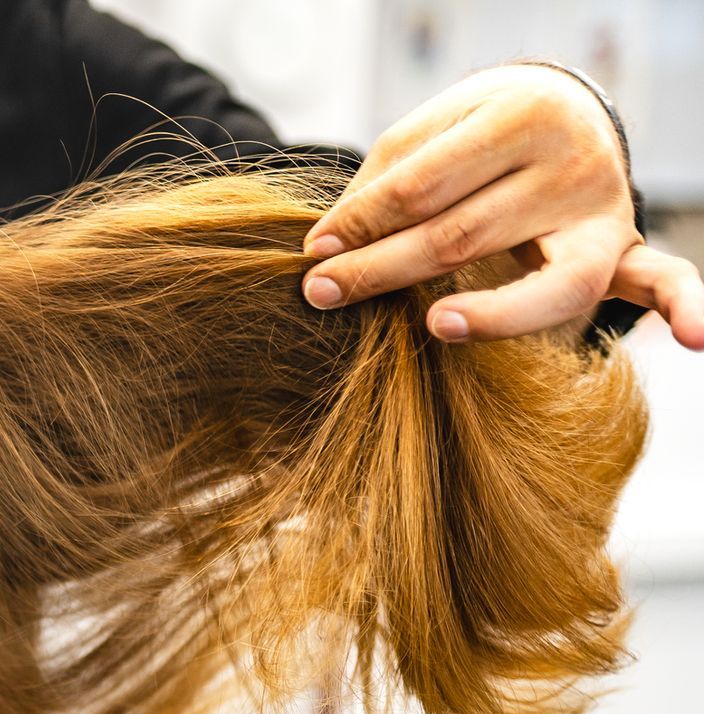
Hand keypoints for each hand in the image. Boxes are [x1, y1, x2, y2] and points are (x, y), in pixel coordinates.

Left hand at [298, 63, 703, 349]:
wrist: (557, 111)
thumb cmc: (470, 137)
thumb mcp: (424, 139)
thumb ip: (381, 189)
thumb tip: (328, 247)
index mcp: (515, 117)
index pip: (424, 186)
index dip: (361, 223)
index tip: (311, 254)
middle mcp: (569, 161)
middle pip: (466, 234)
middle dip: (386, 269)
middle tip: (322, 295)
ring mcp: (602, 210)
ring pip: (548, 280)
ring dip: (491, 314)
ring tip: (434, 325)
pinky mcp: (623, 250)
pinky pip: (662, 279)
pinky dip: (688, 307)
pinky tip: (700, 340)